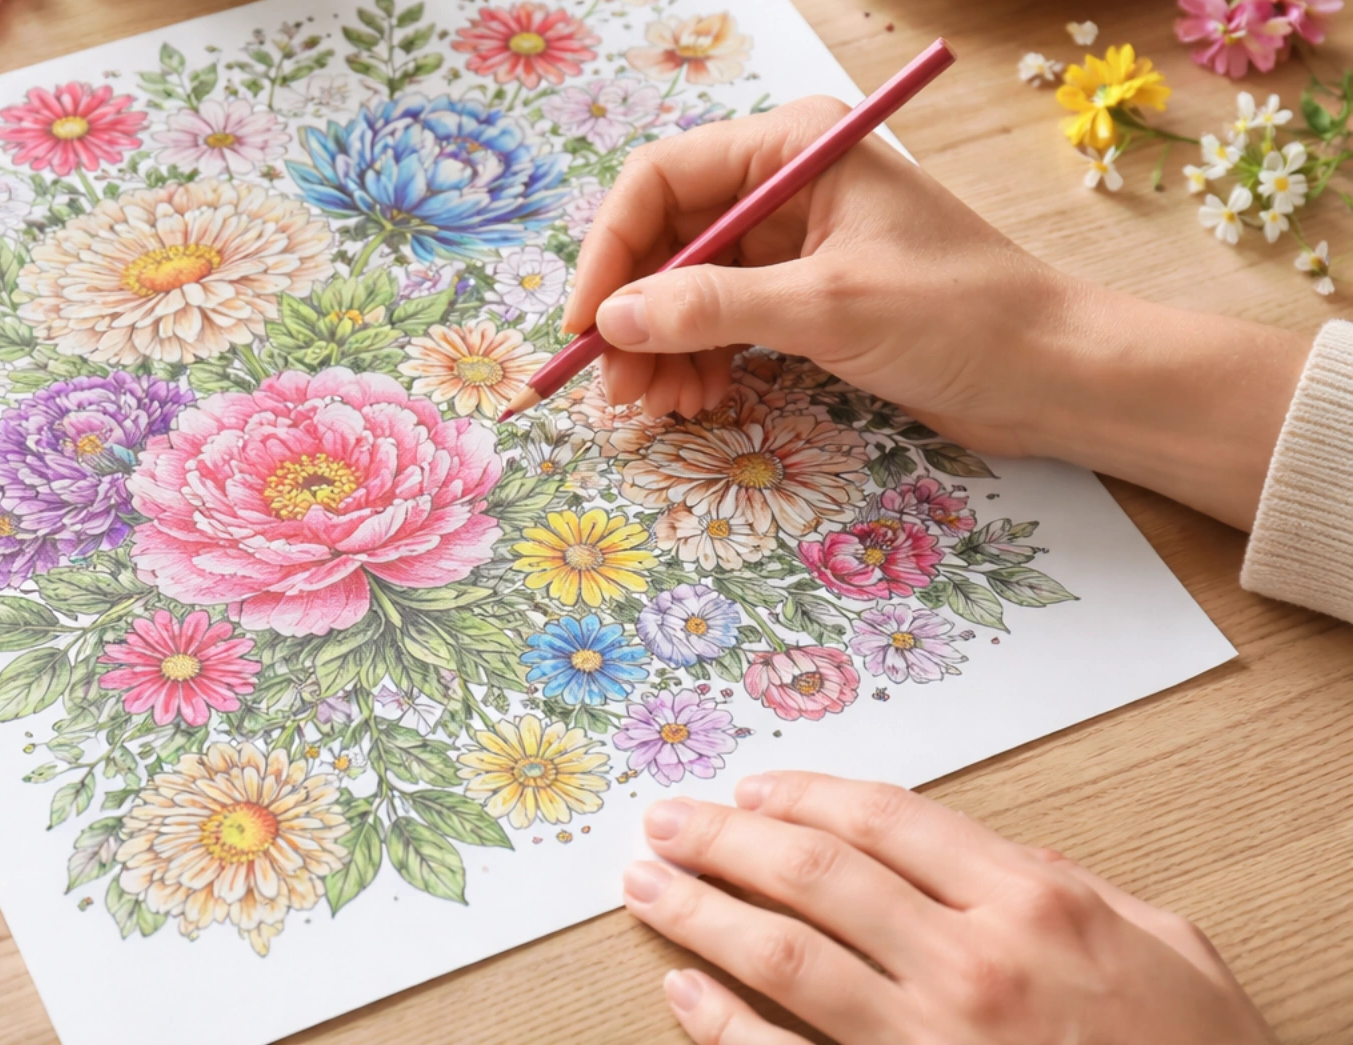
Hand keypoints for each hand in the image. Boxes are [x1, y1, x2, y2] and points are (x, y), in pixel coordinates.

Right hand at [562, 97, 1309, 528]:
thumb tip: (613, 319)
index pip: (662, 180)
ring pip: (687, 286)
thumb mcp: (829, 307)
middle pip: (666, 237)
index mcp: (795, 148)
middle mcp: (787, 183)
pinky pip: (721, 320)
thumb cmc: (965, 318)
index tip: (585, 325)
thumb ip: (713, 309)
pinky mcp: (807, 295)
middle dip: (634, 312)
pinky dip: (698, 360)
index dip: (611, 251)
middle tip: (617, 389)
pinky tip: (699, 400)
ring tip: (661, 407)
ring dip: (661, 346)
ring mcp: (795, 241)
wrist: (1060, 375)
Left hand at [621, 772, 1277, 1044]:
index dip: (803, 795)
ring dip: (699, 912)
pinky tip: (680, 991)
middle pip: (813, 876)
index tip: (751, 787)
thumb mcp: (1164, 943)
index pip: (885, 819)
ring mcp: (930, 1044)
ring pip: (783, 958)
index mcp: (1034, 904)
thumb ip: (1062, 884)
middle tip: (666, 818)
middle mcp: (971, 966)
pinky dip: (721, 1026)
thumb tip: (975, 850)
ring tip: (643, 881)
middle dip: (724, 838)